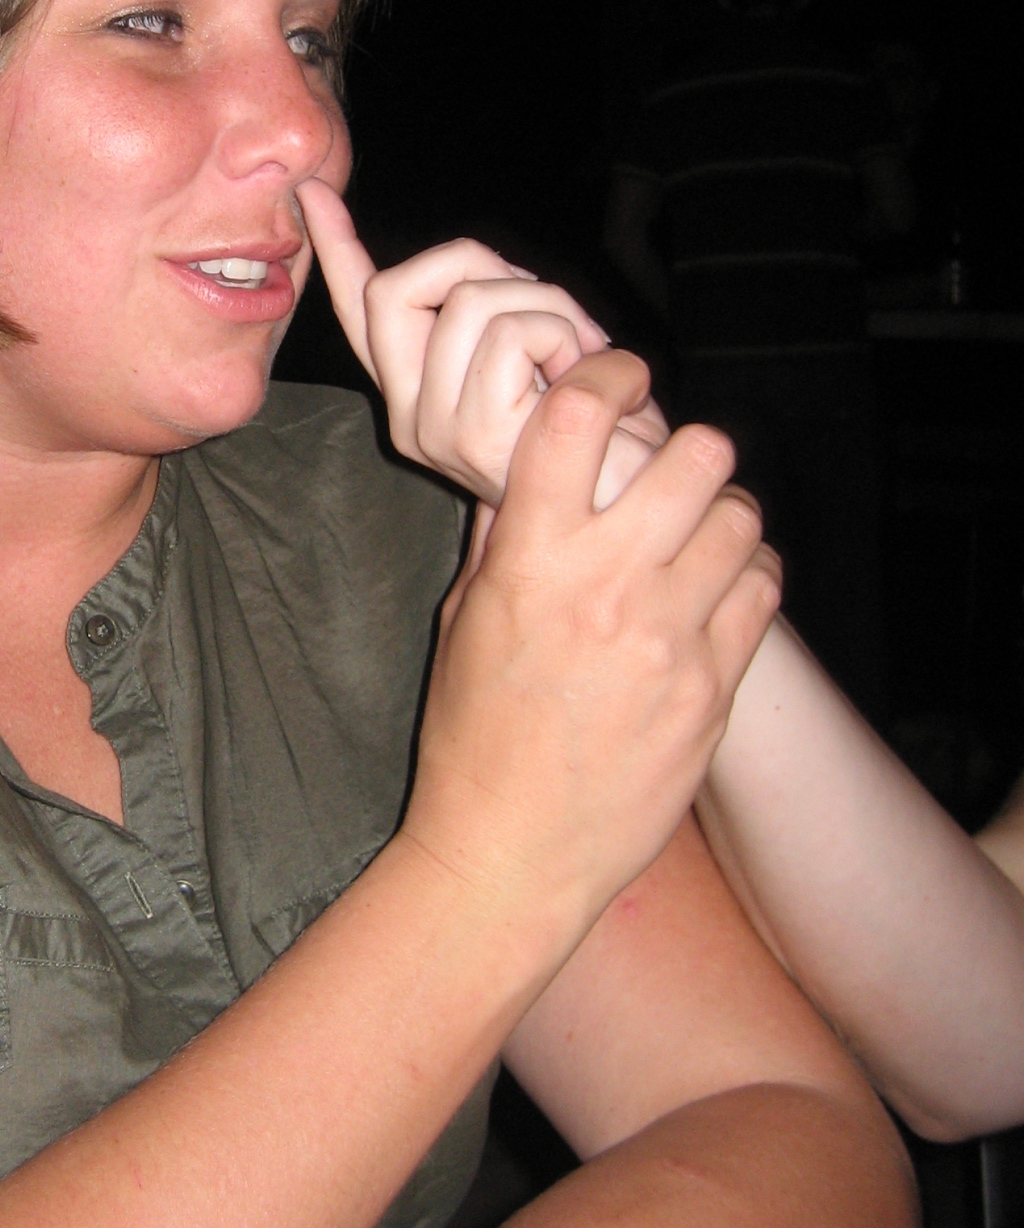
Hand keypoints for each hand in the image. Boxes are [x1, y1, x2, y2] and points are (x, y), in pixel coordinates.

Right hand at [298, 180, 663, 506]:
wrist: (645, 496)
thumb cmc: (603, 427)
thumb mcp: (541, 355)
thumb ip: (493, 319)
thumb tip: (470, 268)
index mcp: (416, 396)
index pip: (361, 313)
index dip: (338, 249)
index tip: (314, 191)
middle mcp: (410, 417)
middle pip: (399, 286)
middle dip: (483, 266)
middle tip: (550, 309)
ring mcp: (435, 432)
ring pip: (469, 299)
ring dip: (549, 305)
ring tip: (584, 356)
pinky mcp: (475, 436)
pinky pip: (511, 331)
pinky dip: (567, 334)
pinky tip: (592, 375)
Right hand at [405, 350, 781, 934]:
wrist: (514, 853)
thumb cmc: (473, 737)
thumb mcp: (464, 620)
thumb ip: (504, 536)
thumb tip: (524, 467)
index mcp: (531, 558)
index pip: (579, 414)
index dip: (607, 374)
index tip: (616, 379)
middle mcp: (608, 584)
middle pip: (695, 452)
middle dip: (685, 449)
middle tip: (668, 471)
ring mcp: (672, 636)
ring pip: (743, 516)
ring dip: (722, 514)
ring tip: (697, 536)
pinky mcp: (716, 687)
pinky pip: (763, 589)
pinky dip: (747, 576)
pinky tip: (716, 592)